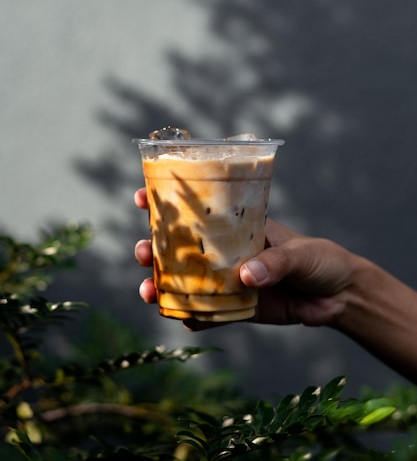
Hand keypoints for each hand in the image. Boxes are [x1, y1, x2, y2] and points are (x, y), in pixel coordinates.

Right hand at [134, 187, 357, 327]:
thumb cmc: (319, 259)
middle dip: (153, 249)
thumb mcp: (300, 254)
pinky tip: (180, 319)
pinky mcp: (237, 309)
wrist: (339, 295)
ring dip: (163, 284)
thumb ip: (275, 263)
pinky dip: (192, 318)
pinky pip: (208, 314)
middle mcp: (226, 252)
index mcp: (238, 227)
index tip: (142, 199)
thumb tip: (246, 277)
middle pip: (181, 248)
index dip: (166, 203)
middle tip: (141, 252)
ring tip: (148, 290)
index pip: (198, 211)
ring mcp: (229, 281)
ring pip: (187, 282)